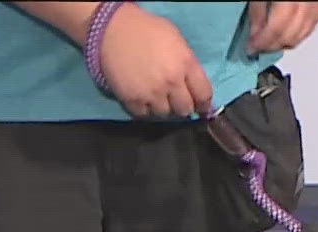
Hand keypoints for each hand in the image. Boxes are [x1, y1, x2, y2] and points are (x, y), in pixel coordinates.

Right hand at [98, 5, 212, 118]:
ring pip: (164, 114)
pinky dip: (145, 110)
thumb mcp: (177, 41)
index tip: (201, 108)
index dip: (204, 104)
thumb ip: (187, 65)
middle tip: (176, 100)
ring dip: (163, 108)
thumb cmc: (147, 30)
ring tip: (157, 97)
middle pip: (185, 109)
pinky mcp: (132, 100)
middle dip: (183, 106)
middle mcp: (171, 82)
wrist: (113, 30)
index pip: (204, 95)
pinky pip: (144, 115)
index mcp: (186, 64)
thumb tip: (193, 86)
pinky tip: (143, 98)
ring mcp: (151, 93)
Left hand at [247, 1, 317, 53]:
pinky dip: (297, 35)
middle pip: (290, 34)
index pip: (277, 28)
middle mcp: (305, 1)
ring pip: (302, 34)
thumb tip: (255, 33)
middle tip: (259, 48)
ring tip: (270, 43)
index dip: (263, 42)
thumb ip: (257, 13)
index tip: (252, 48)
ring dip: (284, 43)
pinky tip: (286, 35)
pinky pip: (310, 27)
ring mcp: (315, 3)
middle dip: (272, 45)